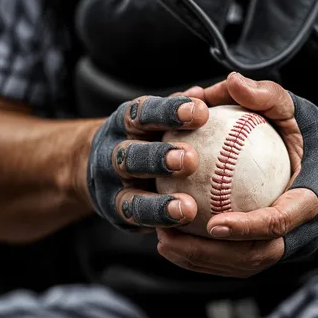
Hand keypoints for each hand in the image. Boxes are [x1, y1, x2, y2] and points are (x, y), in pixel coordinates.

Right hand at [85, 89, 208, 230]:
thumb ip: (182, 108)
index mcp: (127, 122)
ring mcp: (111, 187)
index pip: (144, 113)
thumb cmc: (148, 135)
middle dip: (159, 157)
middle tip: (191, 160)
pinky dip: (159, 223)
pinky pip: (138, 222)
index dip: (170, 112)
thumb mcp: (158, 116)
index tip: (202, 111)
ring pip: (130, 198)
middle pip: (130, 155)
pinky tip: (184, 226)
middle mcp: (114, 152)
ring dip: (158, 204)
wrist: (104, 166)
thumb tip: (213, 92)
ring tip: (187, 209)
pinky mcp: (117, 213)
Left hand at [156, 72, 317, 276]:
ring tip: (164, 241)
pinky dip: (208, 257)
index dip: (246, 228)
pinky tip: (178, 240)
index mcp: (311, 200)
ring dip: (203, 260)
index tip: (211, 224)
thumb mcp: (296, 109)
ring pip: (245, 264)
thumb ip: (267, 96)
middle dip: (211, 255)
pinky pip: (241, 260)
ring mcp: (291, 245)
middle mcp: (303, 232)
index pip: (279, 222)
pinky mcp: (277, 248)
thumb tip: (229, 82)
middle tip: (169, 237)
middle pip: (257, 256)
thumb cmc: (316, 137)